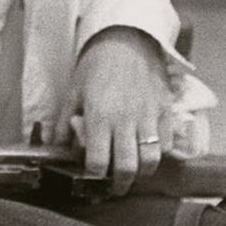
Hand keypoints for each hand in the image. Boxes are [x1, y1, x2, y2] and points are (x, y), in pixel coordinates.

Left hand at [70, 27, 178, 194]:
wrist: (127, 39)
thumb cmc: (97, 64)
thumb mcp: (73, 91)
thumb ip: (65, 122)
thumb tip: (57, 146)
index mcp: (99, 116)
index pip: (99, 162)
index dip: (94, 177)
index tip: (91, 180)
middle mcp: (125, 120)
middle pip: (128, 168)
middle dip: (120, 184)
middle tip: (114, 186)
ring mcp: (148, 116)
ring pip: (151, 160)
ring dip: (142, 172)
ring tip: (133, 171)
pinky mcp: (165, 110)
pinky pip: (168, 143)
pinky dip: (160, 152)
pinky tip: (148, 149)